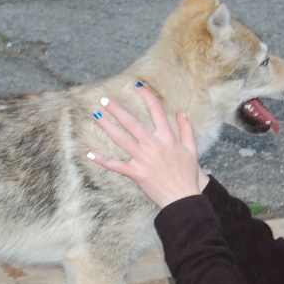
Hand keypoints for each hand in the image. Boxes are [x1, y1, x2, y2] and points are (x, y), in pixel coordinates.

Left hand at [87, 84, 208, 208]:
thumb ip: (187, 130)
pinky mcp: (137, 173)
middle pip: (132, 123)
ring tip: (96, 116)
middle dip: (117, 110)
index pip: (156, 111)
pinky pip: (117, 165)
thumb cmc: (188, 174)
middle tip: (104, 100)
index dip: (147, 96)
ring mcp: (144, 159)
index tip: (137, 86)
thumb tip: (181, 113)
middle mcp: (154, 146)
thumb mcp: (192, 150)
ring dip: (108, 127)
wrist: (183, 198)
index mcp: (167, 138)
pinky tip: (91, 153)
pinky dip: (103, 160)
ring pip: (122, 139)